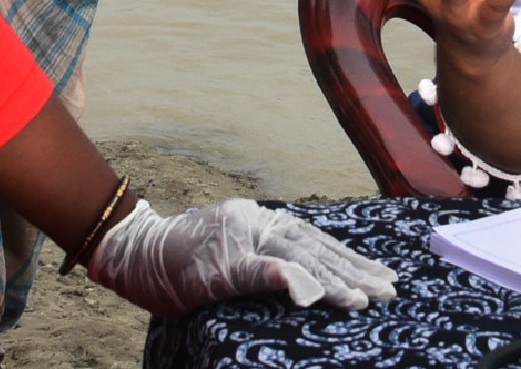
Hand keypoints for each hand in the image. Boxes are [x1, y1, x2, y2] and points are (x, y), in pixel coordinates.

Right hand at [85, 197, 399, 318]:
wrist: (132, 254)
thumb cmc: (181, 263)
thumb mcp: (230, 259)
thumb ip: (266, 264)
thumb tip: (308, 280)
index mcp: (260, 222)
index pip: (314, 239)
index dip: (349, 258)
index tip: (382, 277)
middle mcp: (254, 221)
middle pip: (313, 245)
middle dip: (353, 270)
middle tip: (388, 291)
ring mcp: (236, 238)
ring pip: (294, 256)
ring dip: (331, 280)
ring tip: (362, 299)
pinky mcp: (218, 262)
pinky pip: (257, 270)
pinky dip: (286, 279)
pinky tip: (311, 295)